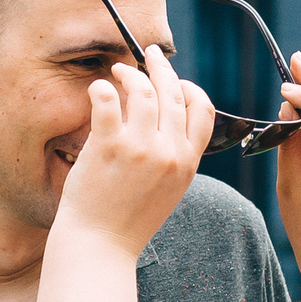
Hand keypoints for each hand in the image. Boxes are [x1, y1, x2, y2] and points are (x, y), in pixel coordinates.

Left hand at [55, 46, 213, 256]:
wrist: (101, 247)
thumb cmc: (127, 221)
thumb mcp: (167, 190)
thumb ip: (173, 158)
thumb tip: (166, 124)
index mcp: (187, 162)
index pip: (203, 109)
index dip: (189, 87)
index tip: (173, 80)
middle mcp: (169, 152)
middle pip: (173, 93)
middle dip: (161, 67)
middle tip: (149, 54)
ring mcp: (140, 149)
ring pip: (143, 92)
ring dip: (130, 73)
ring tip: (118, 70)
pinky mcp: (108, 147)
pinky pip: (107, 103)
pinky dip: (103, 88)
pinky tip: (97, 87)